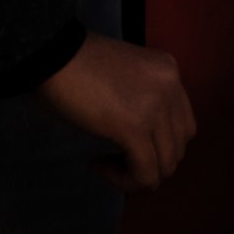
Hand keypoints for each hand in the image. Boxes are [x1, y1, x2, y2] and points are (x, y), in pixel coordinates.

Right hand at [33, 33, 195, 190]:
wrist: (51, 52)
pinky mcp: (135, 128)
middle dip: (148, 160)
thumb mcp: (124, 77)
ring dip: (135, 173)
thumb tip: (141, 140)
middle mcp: (171, 87)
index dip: (157, 143)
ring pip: (165, 165)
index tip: (125, 142)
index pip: (183, 124)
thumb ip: (141, 100)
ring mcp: (157, 107)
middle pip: (178, 147)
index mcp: (168, 71)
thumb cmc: (73, 62)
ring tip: (105, 163)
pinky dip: (124, 181)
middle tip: (115, 156)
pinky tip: (98, 165)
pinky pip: (145, 174)